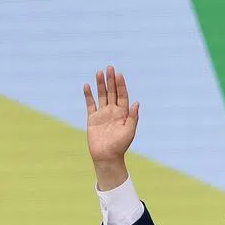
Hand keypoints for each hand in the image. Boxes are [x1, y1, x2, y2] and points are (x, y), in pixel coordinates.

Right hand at [83, 66, 137, 187]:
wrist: (106, 156)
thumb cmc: (120, 146)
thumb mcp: (129, 131)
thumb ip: (133, 117)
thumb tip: (137, 103)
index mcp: (123, 114)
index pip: (122, 96)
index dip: (121, 85)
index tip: (119, 74)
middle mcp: (113, 112)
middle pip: (112, 93)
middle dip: (111, 81)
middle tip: (110, 67)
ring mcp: (102, 114)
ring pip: (101, 96)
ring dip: (100, 84)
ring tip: (99, 72)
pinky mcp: (92, 118)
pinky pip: (90, 104)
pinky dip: (88, 95)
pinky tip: (87, 86)